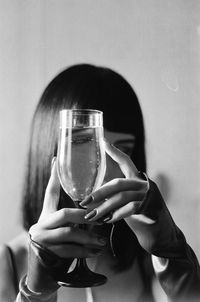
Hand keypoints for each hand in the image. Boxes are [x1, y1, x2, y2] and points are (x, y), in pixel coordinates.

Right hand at [27, 158, 106, 292]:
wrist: (43, 271)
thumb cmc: (57, 245)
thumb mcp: (62, 229)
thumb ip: (73, 219)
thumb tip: (91, 209)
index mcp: (46, 214)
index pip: (50, 193)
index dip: (54, 178)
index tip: (56, 162)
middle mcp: (41, 224)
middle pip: (64, 213)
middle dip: (84, 215)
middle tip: (101, 218)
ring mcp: (42, 239)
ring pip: (68, 234)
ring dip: (88, 237)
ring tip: (102, 241)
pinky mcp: (46, 254)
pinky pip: (69, 251)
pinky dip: (85, 251)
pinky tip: (96, 252)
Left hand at [81, 142, 183, 257]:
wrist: (162, 232)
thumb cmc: (142, 215)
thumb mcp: (128, 202)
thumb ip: (117, 196)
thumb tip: (94, 198)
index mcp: (137, 179)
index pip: (126, 161)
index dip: (114, 152)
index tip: (103, 141)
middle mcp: (143, 184)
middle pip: (117, 183)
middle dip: (99, 193)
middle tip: (84, 202)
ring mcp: (148, 194)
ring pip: (121, 197)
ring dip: (104, 208)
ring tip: (91, 216)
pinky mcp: (151, 206)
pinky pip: (130, 209)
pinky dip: (117, 215)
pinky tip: (108, 220)